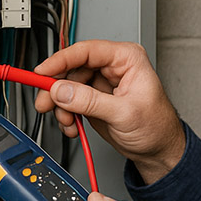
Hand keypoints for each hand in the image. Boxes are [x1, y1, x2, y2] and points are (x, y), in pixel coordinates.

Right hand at [34, 41, 184, 183]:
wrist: (158, 150)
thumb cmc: (157, 126)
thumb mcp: (124, 113)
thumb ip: (90, 101)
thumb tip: (62, 91)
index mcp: (127, 59)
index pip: (87, 51)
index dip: (61, 60)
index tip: (42, 72)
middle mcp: (112, 67)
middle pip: (72, 68)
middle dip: (57, 88)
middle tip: (46, 103)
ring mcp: (101, 84)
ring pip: (67, 86)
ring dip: (61, 106)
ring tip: (67, 121)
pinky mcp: (93, 99)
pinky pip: (69, 101)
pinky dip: (66, 114)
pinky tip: (72, 125)